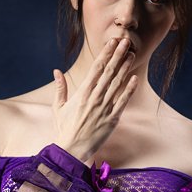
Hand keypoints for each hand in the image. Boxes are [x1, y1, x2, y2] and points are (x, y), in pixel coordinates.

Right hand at [51, 37, 137, 162]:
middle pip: (109, 72)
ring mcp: (104, 108)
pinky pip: (122, 101)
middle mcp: (94, 97)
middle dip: (117, 55)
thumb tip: (56, 71)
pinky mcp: (112, 119)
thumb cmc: (64, 129)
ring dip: (125, 68)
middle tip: (125, 41)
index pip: (96, 68)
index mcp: (82, 92)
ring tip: (131, 54)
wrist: (72, 149)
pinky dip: (129, 89)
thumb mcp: (58, 107)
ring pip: (117, 83)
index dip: (105, 53)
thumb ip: (60, 88)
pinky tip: (134, 78)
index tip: (111, 42)